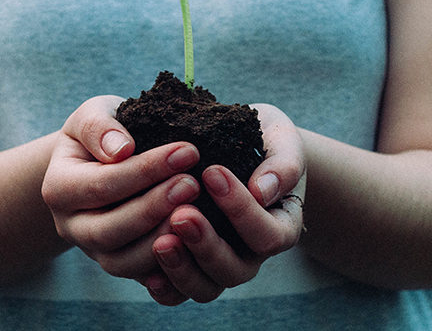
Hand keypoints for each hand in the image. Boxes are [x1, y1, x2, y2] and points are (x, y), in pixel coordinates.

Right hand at [41, 95, 200, 279]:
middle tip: (193, 184)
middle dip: (154, 208)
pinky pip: (141, 278)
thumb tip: (121, 149)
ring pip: (123, 262)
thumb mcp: (92, 114)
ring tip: (197, 212)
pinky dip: (167, 267)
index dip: (146, 170)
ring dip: (162, 239)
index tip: (187, 151)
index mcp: (59, 187)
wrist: (99, 160)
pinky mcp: (119, 263)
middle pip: (109, 230)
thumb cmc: (101, 133)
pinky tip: (195, 244)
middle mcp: (71, 226)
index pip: (102, 185)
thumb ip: (99, 127)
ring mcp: (93, 251)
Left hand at [146, 103, 305, 305]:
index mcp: (280, 226)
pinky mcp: (192, 266)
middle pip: (234, 270)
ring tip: (160, 242)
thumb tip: (262, 191)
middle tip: (181, 213)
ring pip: (205, 287)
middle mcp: (252, 254)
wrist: (241, 144)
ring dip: (182, 268)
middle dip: (206, 244)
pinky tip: (148, 272)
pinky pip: (179, 292)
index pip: (267, 234)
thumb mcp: (282, 141)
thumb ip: (283, 165)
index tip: (212, 172)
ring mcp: (220, 264)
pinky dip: (165, 287)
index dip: (241, 210)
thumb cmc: (265, 140)